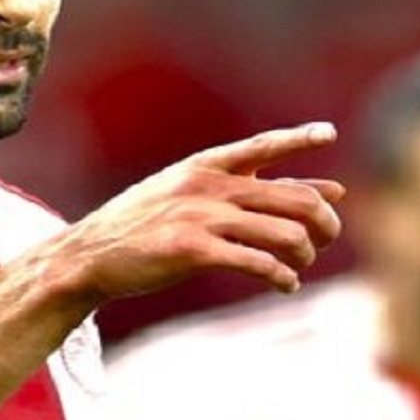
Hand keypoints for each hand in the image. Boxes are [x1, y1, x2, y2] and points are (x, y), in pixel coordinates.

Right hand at [50, 122, 344, 302]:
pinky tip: (285, 285)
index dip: (298, 139)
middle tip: (328, 238)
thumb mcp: (186, 193)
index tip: (329, 133)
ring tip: (299, 268)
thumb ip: (246, 188)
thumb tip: (323, 190)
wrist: (90, 256)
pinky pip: (259, 263)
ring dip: (305, 255)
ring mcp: (200, 217)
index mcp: (204, 166)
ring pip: (285, 233)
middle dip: (324, 220)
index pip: (261, 145)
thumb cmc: (144, 226)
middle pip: (293, 197)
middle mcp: (206, 186)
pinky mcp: (193, 251)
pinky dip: (282, 277)